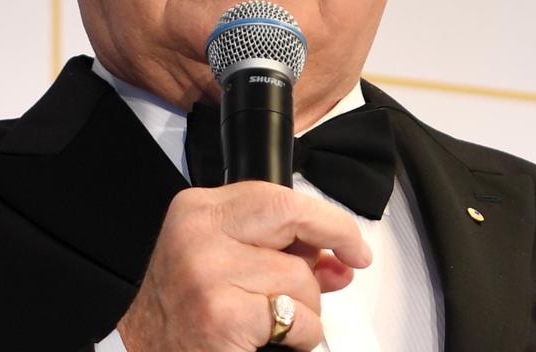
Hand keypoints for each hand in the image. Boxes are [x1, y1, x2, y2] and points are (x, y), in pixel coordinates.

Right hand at [117, 181, 371, 350]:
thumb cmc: (184, 313)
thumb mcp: (224, 264)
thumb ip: (280, 252)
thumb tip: (338, 258)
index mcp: (198, 212)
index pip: (277, 197)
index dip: (326, 219)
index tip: (351, 241)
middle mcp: (199, 234)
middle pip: (292, 221)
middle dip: (327, 248)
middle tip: (339, 273)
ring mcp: (208, 273)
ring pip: (301, 279)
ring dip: (305, 310)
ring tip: (273, 322)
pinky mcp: (222, 315)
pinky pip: (297, 320)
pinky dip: (300, 337)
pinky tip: (271, 339)